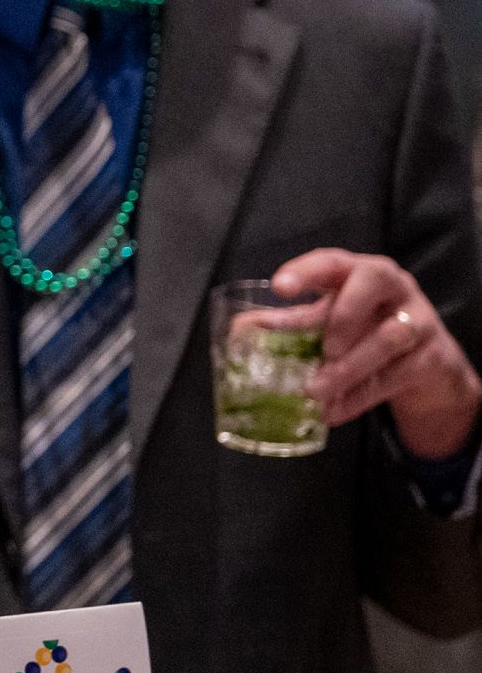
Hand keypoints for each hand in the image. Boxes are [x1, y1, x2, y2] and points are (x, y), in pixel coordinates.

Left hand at [274, 248, 481, 457]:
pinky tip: (332, 412)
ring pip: (390, 336)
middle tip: (323, 348)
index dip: (307, 271)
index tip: (279, 288)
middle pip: (373, 280)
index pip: (334, 261)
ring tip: (315, 391)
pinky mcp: (431, 356)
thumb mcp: (332, 319)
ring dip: (349, 367)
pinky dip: (359, 397)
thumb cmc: (366, 330)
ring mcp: (418, 319)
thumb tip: (241, 329)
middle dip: (344, 314)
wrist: (427, 362)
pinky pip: (396, 375)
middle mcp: (393, 287)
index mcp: (358, 273)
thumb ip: (293, 322)